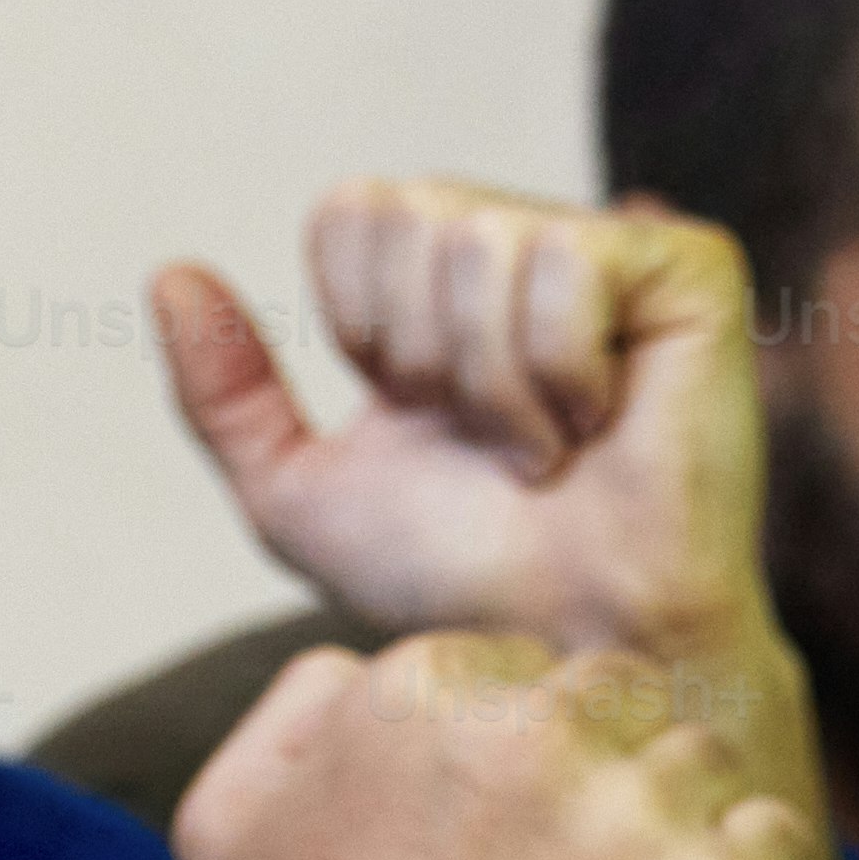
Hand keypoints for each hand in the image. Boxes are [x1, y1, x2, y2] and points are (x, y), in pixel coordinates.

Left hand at [151, 180, 818, 823]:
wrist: (564, 651)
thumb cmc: (451, 581)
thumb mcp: (297, 496)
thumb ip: (224, 395)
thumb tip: (169, 273)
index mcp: (434, 279)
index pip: (349, 208)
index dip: (360, 326)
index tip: (415, 415)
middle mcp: (522, 245)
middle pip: (407, 209)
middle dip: (417, 353)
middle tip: (485, 440)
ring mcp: (611, 251)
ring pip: (482, 238)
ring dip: (486, 382)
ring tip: (540, 449)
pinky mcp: (690, 269)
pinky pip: (568, 263)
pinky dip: (556, 372)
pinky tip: (598, 426)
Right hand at [168, 623, 838, 859]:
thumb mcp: (226, 821)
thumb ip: (297, 708)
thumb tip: (365, 665)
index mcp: (416, 688)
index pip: (523, 666)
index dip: (516, 754)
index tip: (493, 840)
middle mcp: (529, 728)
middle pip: (622, 695)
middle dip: (602, 770)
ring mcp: (628, 811)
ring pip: (702, 761)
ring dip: (671, 832)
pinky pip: (775, 839)